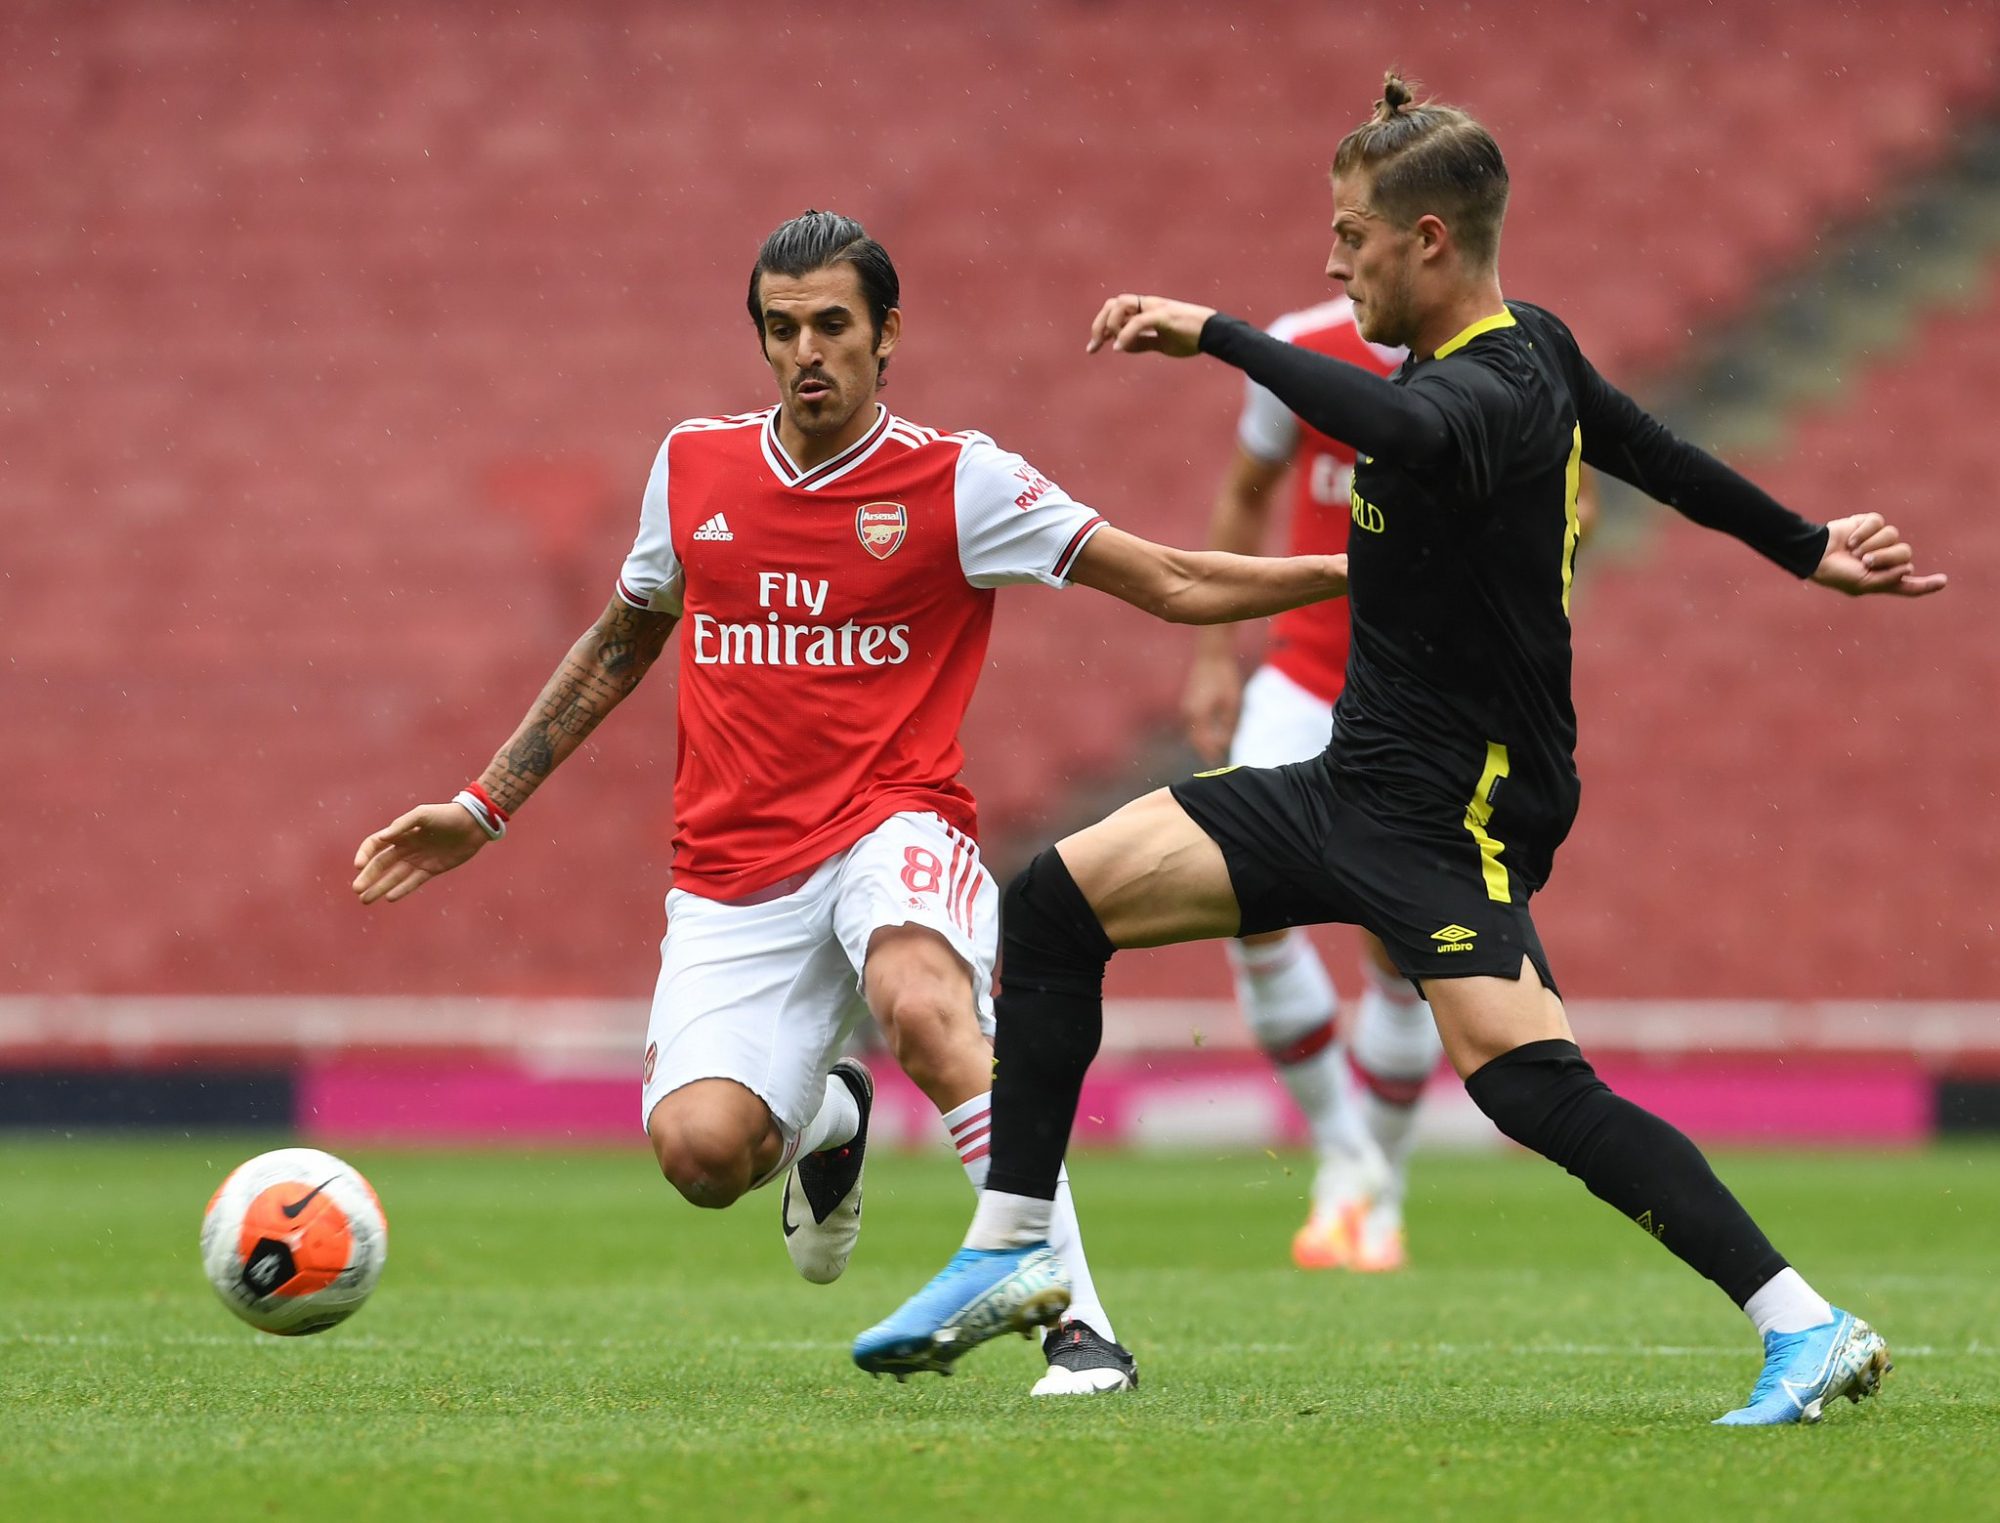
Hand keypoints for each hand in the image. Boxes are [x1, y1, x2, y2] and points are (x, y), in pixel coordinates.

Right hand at [352, 803, 488, 904]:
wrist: (473, 824)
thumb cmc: (447, 815)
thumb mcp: (423, 815)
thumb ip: (402, 824)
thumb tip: (382, 838)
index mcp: (400, 833)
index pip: (375, 845)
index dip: (365, 855)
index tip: (359, 866)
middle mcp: (406, 847)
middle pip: (382, 864)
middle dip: (368, 877)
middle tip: (357, 890)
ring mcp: (418, 860)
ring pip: (394, 876)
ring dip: (380, 888)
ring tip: (365, 900)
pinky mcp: (431, 869)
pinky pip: (413, 882)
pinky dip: (401, 889)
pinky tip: (389, 898)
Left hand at [1086, 293, 1217, 356]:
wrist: (1215, 334)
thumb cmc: (1191, 337)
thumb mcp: (1162, 343)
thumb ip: (1143, 342)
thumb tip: (1122, 347)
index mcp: (1146, 310)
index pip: (1115, 310)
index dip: (1100, 326)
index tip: (1093, 347)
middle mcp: (1148, 305)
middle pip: (1113, 304)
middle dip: (1098, 324)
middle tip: (1093, 347)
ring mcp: (1155, 308)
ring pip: (1121, 305)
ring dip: (1111, 325)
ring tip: (1114, 345)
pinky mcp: (1164, 315)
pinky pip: (1138, 321)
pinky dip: (1125, 334)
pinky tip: (1119, 348)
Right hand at [1182, 648, 1243, 764]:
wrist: (1212, 656)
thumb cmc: (1224, 677)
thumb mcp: (1233, 703)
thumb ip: (1230, 725)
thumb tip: (1227, 742)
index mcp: (1198, 714)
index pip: (1203, 742)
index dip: (1211, 754)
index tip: (1219, 764)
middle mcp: (1188, 713)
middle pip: (1195, 740)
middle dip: (1205, 751)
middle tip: (1215, 763)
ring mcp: (1186, 707)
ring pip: (1193, 732)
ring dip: (1202, 742)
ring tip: (1213, 752)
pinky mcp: (1188, 702)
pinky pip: (1193, 724)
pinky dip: (1200, 732)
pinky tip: (1210, 735)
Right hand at [1810, 513, 1946, 597]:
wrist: (1814, 554)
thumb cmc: (1835, 573)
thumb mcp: (1862, 584)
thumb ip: (1888, 580)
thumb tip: (1909, 567)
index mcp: (1883, 579)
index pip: (1909, 584)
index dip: (1926, 584)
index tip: (1943, 581)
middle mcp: (1885, 559)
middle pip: (1905, 555)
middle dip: (1886, 557)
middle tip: (1865, 561)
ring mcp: (1878, 541)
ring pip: (1894, 536)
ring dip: (1872, 544)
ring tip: (1854, 550)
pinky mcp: (1869, 524)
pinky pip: (1879, 522)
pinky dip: (1865, 531)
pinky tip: (1851, 539)